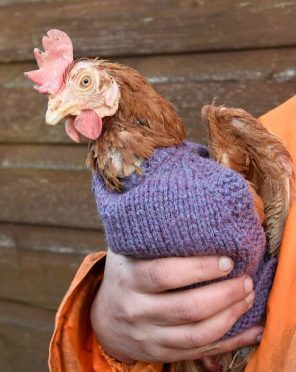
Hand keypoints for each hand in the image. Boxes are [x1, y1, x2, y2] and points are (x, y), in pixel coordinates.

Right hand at [90, 250, 261, 362]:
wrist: (104, 320)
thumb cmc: (124, 276)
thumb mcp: (125, 251)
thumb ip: (147, 234)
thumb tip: (181, 207)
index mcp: (130, 279)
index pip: (165, 274)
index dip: (199, 268)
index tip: (227, 260)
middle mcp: (138, 310)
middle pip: (187, 308)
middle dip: (224, 294)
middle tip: (246, 279)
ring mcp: (149, 336)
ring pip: (197, 335)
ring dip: (230, 317)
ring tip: (248, 297)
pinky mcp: (161, 353)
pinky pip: (199, 353)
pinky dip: (229, 342)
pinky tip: (250, 330)